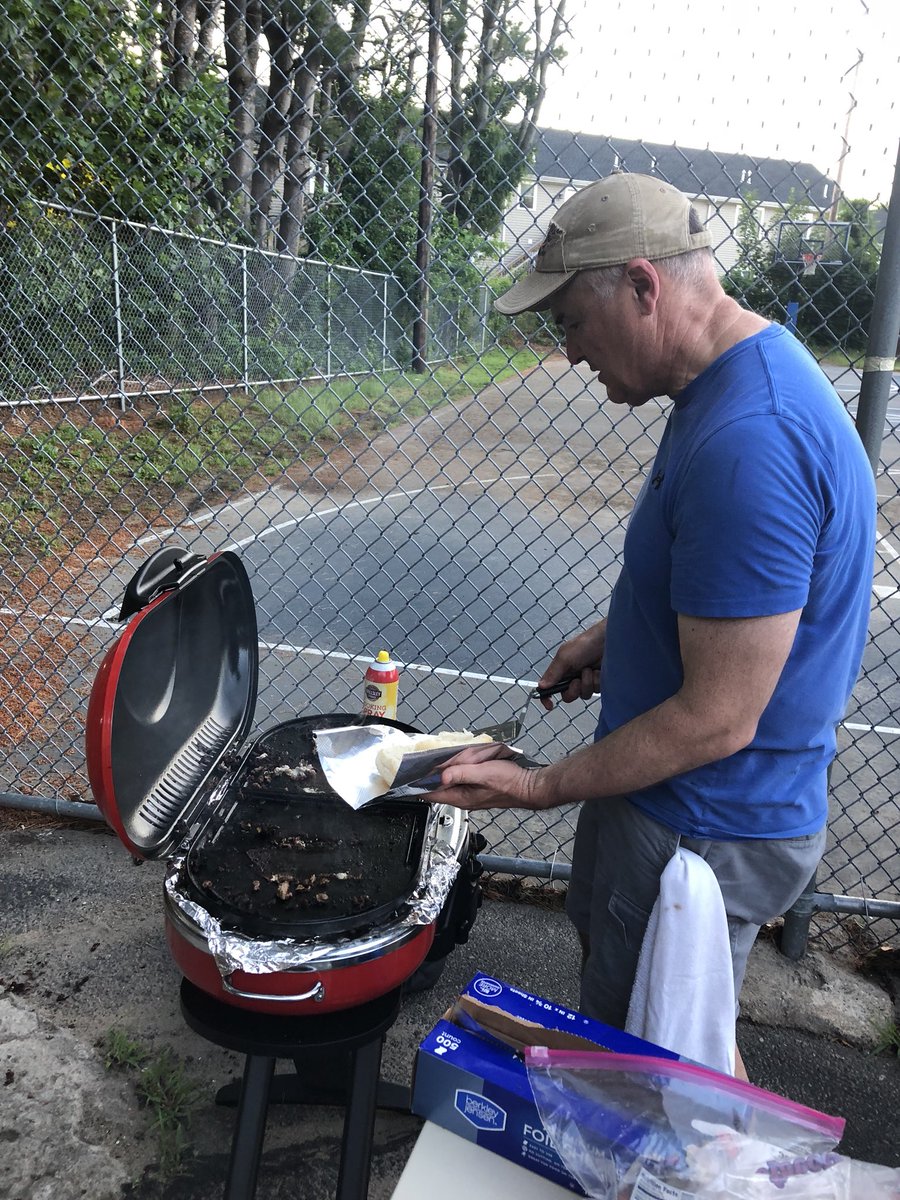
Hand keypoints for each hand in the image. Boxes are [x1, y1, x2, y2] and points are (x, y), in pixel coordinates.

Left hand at [424, 759, 554, 811]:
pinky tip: (454, 763)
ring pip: (447, 784)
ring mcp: (469, 794)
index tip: (408, 773)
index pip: (430, 794)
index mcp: (461, 797)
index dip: (417, 784)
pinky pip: (458, 780)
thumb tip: (441, 775)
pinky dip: (452, 772)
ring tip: (433, 761)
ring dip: (440, 773)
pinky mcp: (476, 788)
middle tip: (420, 763)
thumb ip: (462, 773)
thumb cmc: (509, 782)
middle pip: (437, 788)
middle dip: (428, 776)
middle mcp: (462, 798)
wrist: (529, 787)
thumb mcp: (484, 774)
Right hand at [539, 620, 605, 710]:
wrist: (607, 640)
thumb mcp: (565, 657)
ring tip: (590, 669)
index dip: (547, 698)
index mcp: (561, 671)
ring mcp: (586, 680)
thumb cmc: (585, 644)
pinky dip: (597, 681)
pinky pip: (596, 691)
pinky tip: (599, 671)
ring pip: (584, 695)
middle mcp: (572, 677)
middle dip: (573, 690)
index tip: (549, 705)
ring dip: (587, 683)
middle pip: (568, 696)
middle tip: (577, 680)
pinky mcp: (598, 682)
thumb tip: (541, 686)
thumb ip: (553, 672)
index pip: (549, 688)